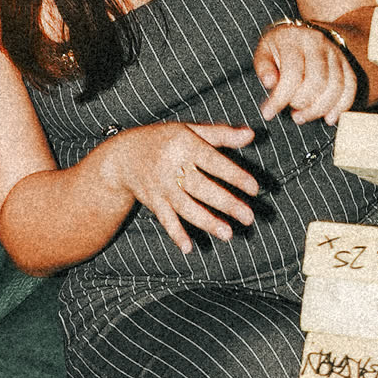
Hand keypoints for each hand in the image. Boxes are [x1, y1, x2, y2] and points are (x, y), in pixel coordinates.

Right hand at [102, 121, 259, 254]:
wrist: (123, 156)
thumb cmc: (165, 140)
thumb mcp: (190, 130)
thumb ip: (221, 134)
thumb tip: (252, 135)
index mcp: (183, 145)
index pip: (212, 161)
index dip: (234, 175)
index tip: (254, 189)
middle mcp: (171, 167)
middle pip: (201, 187)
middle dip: (226, 203)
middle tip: (249, 217)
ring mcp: (161, 187)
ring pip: (185, 207)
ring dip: (207, 222)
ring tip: (229, 234)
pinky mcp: (153, 202)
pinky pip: (165, 220)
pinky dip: (175, 234)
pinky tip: (189, 248)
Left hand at [254, 21, 355, 124]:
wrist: (301, 34)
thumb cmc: (278, 48)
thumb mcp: (264, 52)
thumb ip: (263, 67)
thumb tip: (270, 82)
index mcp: (293, 39)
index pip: (291, 74)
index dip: (280, 98)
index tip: (268, 113)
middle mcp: (317, 43)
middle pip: (317, 82)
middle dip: (301, 104)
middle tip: (290, 112)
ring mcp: (335, 53)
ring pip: (335, 87)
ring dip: (319, 109)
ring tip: (302, 117)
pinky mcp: (346, 63)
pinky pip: (350, 87)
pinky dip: (341, 106)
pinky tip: (329, 118)